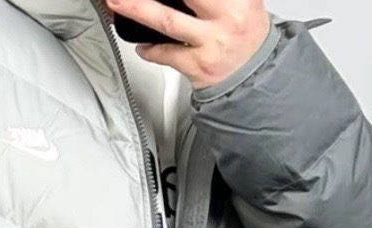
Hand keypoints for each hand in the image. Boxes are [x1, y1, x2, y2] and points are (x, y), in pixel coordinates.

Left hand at [103, 0, 270, 87]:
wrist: (256, 77)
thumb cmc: (243, 34)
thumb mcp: (242, 2)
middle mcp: (226, 18)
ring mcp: (210, 43)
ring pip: (168, 21)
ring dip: (138, 9)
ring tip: (116, 1)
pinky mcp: (198, 66)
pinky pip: (167, 55)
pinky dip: (151, 50)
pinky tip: (141, 45)